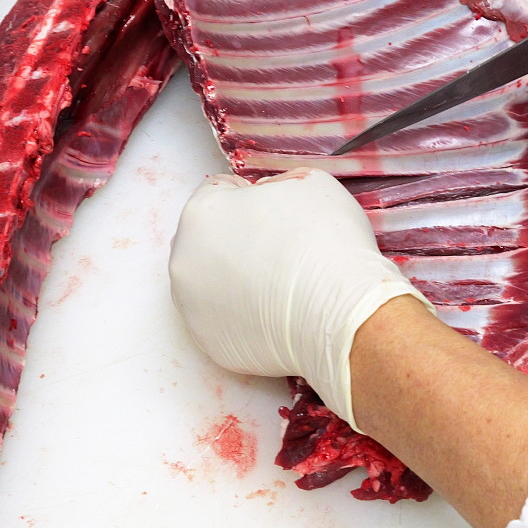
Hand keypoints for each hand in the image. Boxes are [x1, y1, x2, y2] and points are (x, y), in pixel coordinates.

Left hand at [169, 168, 432, 430]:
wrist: (343, 313)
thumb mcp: (310, 183)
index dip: (252, 197)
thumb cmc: (326, 244)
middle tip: (281, 248)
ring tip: (282, 282)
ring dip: (239, 278)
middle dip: (238, 239)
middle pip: (209, 240)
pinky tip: (278, 310)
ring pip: (212, 283)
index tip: (275, 212)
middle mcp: (185, 260)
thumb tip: (270, 198)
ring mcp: (193, 307)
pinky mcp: (210, 344)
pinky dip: (245, 316)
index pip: (218, 193)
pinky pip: (225, 321)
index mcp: (202, 213)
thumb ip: (276, 184)